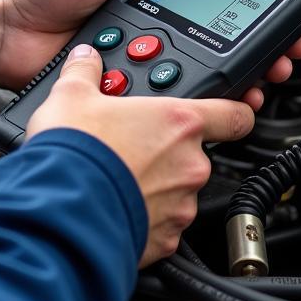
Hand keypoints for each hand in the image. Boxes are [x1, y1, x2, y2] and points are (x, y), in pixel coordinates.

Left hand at [0, 0, 300, 98]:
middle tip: (283, 55)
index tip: (280, 15)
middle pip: (218, 38)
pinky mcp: (126, 86)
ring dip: (235, 77)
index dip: (250, 4)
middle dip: (257, 48)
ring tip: (262, 79)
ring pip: (199, 71)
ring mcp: (142, 55)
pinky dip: (192, 98)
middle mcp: (154, 22)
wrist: (5, 26)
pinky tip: (218, 100)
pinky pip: (164, 94)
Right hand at [26, 44, 255, 266]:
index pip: (235, 114)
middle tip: (131, 148)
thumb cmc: (76, 153)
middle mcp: (190, 164)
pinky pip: (162, 224)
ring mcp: (181, 205)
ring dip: (155, 185)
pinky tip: (115, 206)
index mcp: (179, 122)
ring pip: (178, 191)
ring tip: (117, 180)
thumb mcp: (71, 96)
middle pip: (194, 153)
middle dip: (166, 152)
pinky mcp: (167, 240)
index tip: (236, 111)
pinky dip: (145, 217)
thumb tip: (85, 60)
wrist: (61, 211)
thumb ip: (85, 73)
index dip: (238, 110)